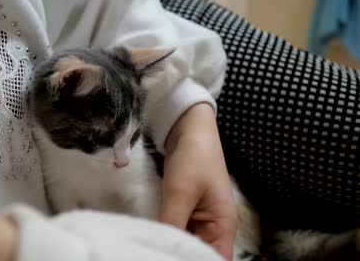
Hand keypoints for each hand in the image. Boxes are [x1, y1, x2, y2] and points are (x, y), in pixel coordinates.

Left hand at [160, 103, 236, 260]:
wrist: (188, 128)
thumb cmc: (193, 156)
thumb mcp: (181, 192)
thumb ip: (172, 223)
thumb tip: (159, 248)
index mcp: (223, 226)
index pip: (216, 259)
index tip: (171, 259)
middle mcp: (214, 227)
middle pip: (199, 253)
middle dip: (178, 255)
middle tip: (154, 253)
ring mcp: (198, 219)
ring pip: (185, 243)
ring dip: (170, 247)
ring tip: (151, 248)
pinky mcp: (184, 211)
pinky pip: (177, 231)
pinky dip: (166, 235)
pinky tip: (152, 238)